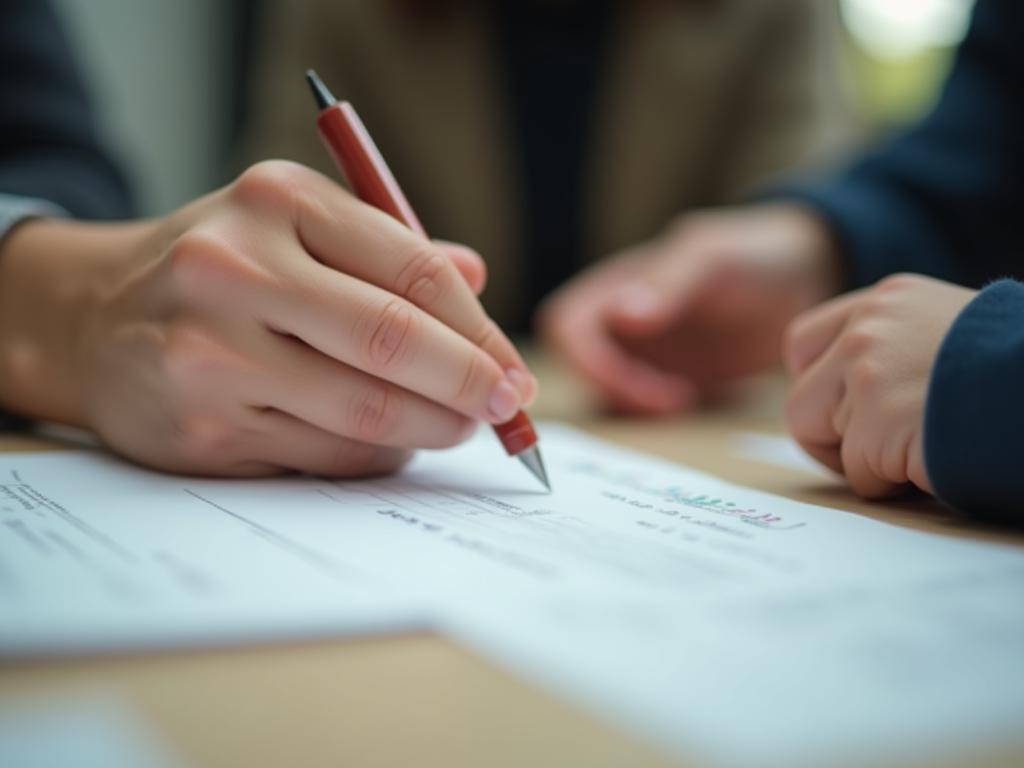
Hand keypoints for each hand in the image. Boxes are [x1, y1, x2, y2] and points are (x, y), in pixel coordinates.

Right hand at [0, 161, 535, 475]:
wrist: (93, 316)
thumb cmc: (221, 268)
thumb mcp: (295, 227)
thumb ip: (389, 251)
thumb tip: (479, 282)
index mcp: (277, 203)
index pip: (414, 273)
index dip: (481, 333)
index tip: (514, 373)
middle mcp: (236, 272)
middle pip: (394, 342)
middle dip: (470, 386)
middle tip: (508, 411)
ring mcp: (212, 355)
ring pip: (365, 412)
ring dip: (431, 430)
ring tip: (456, 429)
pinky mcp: (201, 429)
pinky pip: (325, 456)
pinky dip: (376, 456)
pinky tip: (391, 443)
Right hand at [538, 204, 839, 414]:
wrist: (807, 275)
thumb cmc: (756, 253)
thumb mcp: (712, 257)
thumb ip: (667, 283)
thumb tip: (622, 318)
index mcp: (617, 283)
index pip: (566, 325)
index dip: (585, 359)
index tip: (631, 380)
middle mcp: (620, 320)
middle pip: (578, 364)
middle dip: (613, 389)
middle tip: (667, 399)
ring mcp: (642, 351)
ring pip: (604, 388)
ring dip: (632, 404)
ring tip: (682, 401)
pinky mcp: (665, 376)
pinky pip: (638, 403)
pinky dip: (652, 414)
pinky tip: (690, 403)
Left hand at [783, 274, 974, 497]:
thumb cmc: (1013, 373)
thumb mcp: (950, 333)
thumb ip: (894, 345)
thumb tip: (841, 392)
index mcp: (886, 300)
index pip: (803, 343)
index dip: (817, 387)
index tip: (844, 413)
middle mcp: (868, 327)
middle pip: (801, 401)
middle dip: (832, 437)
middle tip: (881, 449)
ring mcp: (868, 371)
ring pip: (821, 438)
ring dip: (865, 460)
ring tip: (921, 447)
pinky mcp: (878, 418)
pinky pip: (858, 474)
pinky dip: (892, 484)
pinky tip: (934, 460)